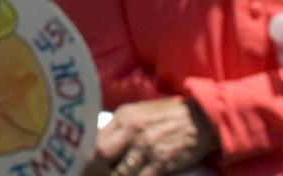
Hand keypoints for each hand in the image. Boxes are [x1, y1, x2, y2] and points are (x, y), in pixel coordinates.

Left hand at [93, 96, 214, 175]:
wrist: (200, 119)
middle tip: (90, 175)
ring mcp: (146, 148)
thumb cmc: (166, 116)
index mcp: (124, 116)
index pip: (96, 138)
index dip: (86, 155)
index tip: (82, 165)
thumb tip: (98, 144)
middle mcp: (132, 130)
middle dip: (94, 169)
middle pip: (102, 155)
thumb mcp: (138, 113)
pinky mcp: (161, 163)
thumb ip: (119, 127)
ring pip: (120, 172)